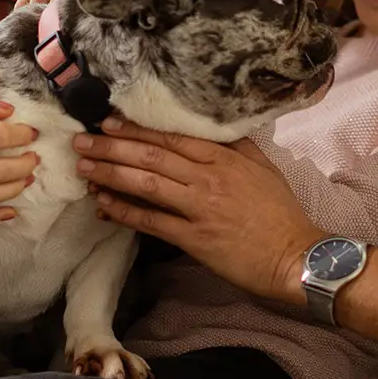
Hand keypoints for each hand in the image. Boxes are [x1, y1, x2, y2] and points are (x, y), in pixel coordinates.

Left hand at [73, 119, 322, 303]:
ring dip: (110, 174)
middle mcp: (208, 179)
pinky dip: (123, 211)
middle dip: (112, 147)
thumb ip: (237, 146)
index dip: (138, 130)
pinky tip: (102, 204)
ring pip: (146, 184)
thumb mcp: (264, 168)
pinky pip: (150, 221)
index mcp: (225, 159)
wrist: (295, 256)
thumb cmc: (282, 213)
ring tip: (83, 167)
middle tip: (82, 139)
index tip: (110, 121)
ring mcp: (199, 208)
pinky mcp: (193, 239)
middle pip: (152, 157)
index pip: (173, 138)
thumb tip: (215, 127)